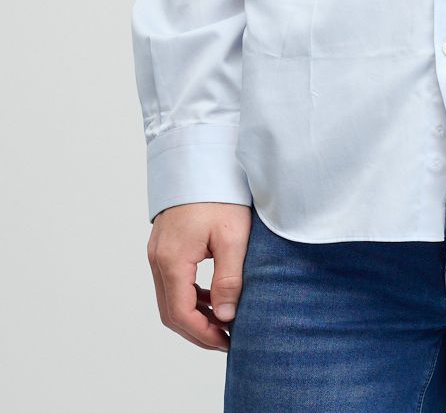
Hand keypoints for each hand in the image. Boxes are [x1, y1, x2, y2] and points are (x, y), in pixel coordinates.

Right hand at [146, 202, 251, 350]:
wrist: (202, 157)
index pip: (181, 314)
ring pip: (169, 298)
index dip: (203, 335)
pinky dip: (190, 296)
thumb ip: (228, 279)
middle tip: (226, 339)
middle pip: (171, 311)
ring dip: (193, 315)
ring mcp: (158, 251)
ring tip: (223, 323)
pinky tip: (212, 298)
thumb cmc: (220, 192)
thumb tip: (225, 317)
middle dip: (197, 331)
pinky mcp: (164, 244)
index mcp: (172, 260)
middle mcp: (158, 259)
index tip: (228, 342)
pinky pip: (171, 281)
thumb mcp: (233, 236)